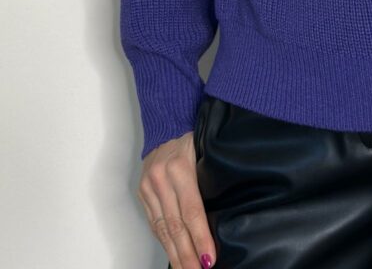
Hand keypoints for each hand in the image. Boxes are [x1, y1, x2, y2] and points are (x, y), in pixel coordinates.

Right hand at [136, 131, 215, 268]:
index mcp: (180, 167)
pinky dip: (164, 240)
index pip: (192, 211)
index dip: (201, 237)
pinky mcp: (142, 191)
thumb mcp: (207, 150)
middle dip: (187, 254)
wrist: (168, 120)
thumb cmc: (195, 134)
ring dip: (175, 253)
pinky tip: (173, 253)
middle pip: (175, 225)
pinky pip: (154, 221)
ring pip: (162, 228)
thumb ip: (211, 178)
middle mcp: (161, 178)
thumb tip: (225, 213)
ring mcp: (149, 186)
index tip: (210, 259)